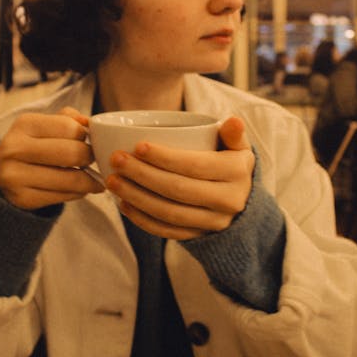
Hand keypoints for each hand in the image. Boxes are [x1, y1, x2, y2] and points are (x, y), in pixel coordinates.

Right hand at [0, 106, 103, 210]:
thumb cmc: (31, 145)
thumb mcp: (43, 125)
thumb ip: (69, 119)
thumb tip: (89, 124)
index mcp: (24, 124)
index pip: (70, 127)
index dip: (85, 135)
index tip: (87, 141)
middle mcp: (15, 149)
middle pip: (73, 153)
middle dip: (90, 157)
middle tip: (92, 159)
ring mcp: (16, 176)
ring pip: (72, 179)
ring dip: (90, 180)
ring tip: (93, 178)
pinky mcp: (22, 199)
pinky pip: (64, 197)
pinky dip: (78, 193)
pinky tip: (79, 189)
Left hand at [105, 117, 254, 239]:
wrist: (243, 200)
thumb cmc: (231, 162)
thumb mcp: (238, 146)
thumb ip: (233, 133)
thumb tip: (233, 121)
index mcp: (236, 173)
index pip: (195, 165)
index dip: (165, 157)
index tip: (138, 146)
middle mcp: (228, 201)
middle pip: (178, 189)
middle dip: (142, 175)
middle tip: (117, 160)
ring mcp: (213, 222)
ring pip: (169, 213)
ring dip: (136, 197)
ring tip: (113, 181)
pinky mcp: (199, 236)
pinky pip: (167, 231)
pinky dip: (142, 219)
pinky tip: (123, 204)